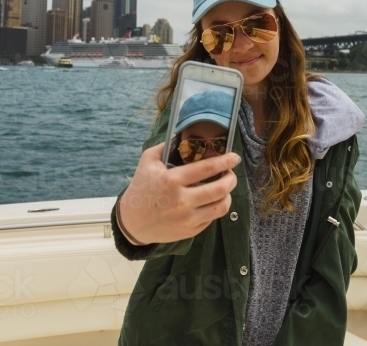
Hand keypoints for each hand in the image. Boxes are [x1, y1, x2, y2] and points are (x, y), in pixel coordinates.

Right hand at [117, 143, 240, 244]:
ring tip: (225, 188)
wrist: (132, 222)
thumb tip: (184, 135)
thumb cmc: (140, 188)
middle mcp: (182, 200)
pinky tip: (212, 201)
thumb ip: (166, 146)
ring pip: (221, 206)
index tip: (234, 157)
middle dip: (231, 178)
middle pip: (220, 188)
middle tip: (231, 173)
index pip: (208, 168)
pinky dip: (216, 208)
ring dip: (228, 194)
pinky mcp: (190, 231)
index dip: (226, 161)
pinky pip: (212, 218)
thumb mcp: (148, 161)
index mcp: (172, 180)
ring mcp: (187, 218)